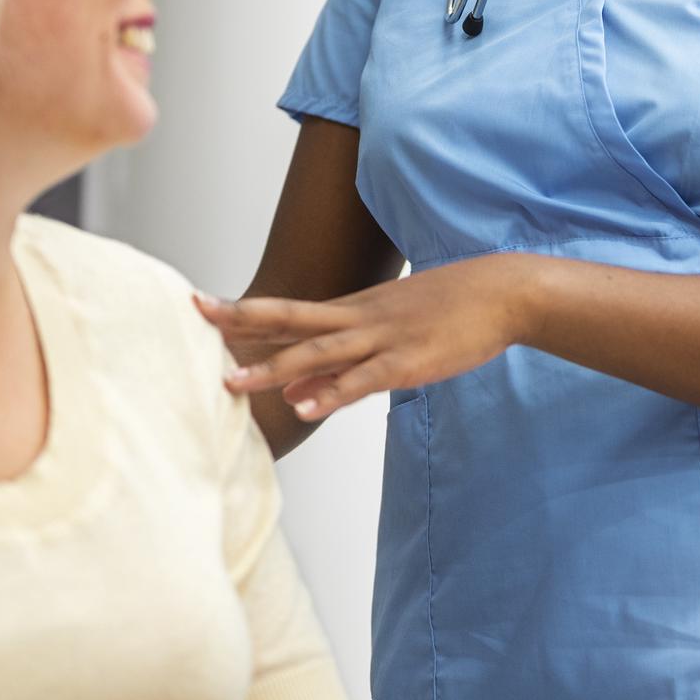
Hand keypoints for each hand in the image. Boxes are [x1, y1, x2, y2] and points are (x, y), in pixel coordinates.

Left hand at [196, 255, 541, 423]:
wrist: (504, 291)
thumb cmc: (451, 311)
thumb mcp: (391, 333)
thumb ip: (339, 367)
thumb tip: (293, 394)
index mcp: (353, 310)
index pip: (286, 312)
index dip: (242, 310)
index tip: (199, 305)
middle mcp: (359, 319)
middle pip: (289, 319)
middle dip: (240, 321)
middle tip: (195, 315)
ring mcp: (383, 338)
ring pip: (318, 352)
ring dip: (273, 367)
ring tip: (231, 383)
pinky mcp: (408, 361)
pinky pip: (364, 380)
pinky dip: (332, 393)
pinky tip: (305, 408)